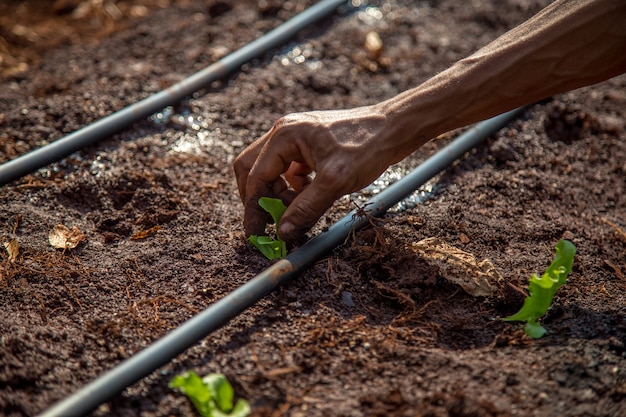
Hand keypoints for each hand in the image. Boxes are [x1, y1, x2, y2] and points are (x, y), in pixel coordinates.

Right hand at [233, 106, 393, 243]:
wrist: (395, 128)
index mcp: (285, 135)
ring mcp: (296, 138)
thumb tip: (283, 232)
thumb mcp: (335, 182)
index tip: (257, 233)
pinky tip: (310, 197)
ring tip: (297, 211)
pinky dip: (293, 188)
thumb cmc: (368, 145)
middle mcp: (285, 133)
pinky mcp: (308, 147)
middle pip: (253, 170)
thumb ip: (306, 208)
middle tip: (269, 223)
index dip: (254, 208)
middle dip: (259, 199)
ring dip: (278, 195)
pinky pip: (289, 171)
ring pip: (271, 171)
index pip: (255, 176)